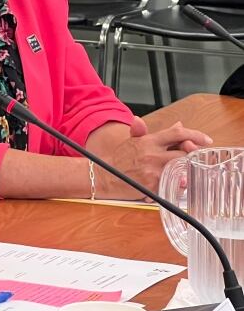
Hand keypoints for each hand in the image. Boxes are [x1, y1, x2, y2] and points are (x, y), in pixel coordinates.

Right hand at [97, 119, 211, 198]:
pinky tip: (174, 183)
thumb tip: (178, 124)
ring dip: (186, 170)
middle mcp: (153, 154)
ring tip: (184, 171)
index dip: (195, 135)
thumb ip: (159, 132)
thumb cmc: (120, 159)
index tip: (206, 140)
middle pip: (184, 152)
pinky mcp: (153, 186)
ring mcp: (153, 171)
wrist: (104, 175)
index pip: (178, 134)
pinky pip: (174, 186)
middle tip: (195, 158)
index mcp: (149, 141)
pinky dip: (177, 184)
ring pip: (182, 169)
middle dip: (192, 155)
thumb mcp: (135, 141)